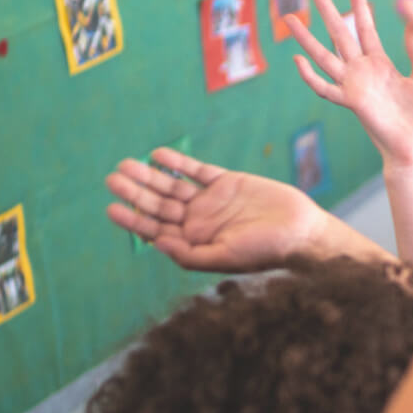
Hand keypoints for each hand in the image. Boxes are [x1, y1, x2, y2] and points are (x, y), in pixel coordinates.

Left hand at [106, 148, 325, 272]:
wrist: (301, 231)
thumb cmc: (266, 251)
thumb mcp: (225, 257)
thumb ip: (190, 254)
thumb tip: (156, 244)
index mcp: (195, 242)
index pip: (156, 230)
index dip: (133, 220)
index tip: (112, 208)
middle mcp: (199, 221)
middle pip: (159, 205)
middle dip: (136, 193)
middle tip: (113, 179)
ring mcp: (212, 201)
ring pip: (172, 186)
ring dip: (150, 176)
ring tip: (126, 165)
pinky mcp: (227, 182)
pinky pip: (197, 171)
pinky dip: (178, 164)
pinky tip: (158, 155)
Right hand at [288, 0, 412, 167]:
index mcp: (379, 63)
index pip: (364, 27)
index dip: (359, 6)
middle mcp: (362, 71)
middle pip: (339, 33)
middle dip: (327, 10)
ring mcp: (353, 86)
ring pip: (324, 56)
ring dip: (306, 39)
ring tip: (289, 18)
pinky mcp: (352, 102)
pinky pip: (326, 88)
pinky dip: (310, 76)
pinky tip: (296, 60)